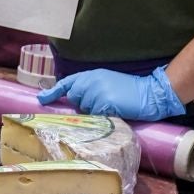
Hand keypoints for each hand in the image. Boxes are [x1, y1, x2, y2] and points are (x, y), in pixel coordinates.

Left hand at [37, 66, 184, 121]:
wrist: (151, 93)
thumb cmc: (130, 90)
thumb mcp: (107, 82)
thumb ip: (90, 88)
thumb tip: (76, 100)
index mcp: (91, 75)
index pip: (67, 83)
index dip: (53, 92)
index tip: (42, 99)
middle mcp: (91, 82)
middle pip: (74, 99)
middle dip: (83, 104)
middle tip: (103, 103)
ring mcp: (97, 92)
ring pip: (84, 109)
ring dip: (94, 112)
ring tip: (111, 106)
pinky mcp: (104, 103)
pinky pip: (95, 116)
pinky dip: (103, 117)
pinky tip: (114, 112)